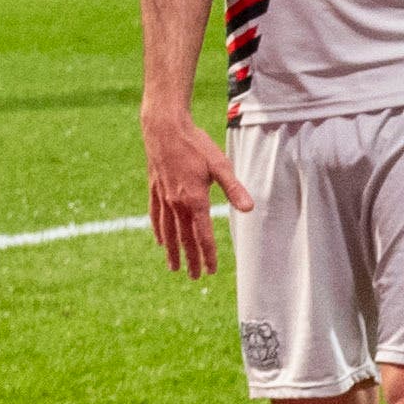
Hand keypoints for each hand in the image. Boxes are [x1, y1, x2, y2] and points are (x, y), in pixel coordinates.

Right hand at [144, 110, 248, 277]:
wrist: (164, 127)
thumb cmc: (196, 144)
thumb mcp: (220, 165)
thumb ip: (234, 189)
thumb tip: (249, 209)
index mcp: (195, 199)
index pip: (203, 235)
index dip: (208, 254)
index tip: (211, 270)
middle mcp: (176, 202)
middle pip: (184, 238)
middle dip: (191, 259)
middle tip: (194, 277)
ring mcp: (163, 196)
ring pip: (168, 231)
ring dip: (172, 251)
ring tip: (174, 267)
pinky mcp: (154, 188)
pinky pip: (155, 215)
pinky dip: (159, 230)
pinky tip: (160, 240)